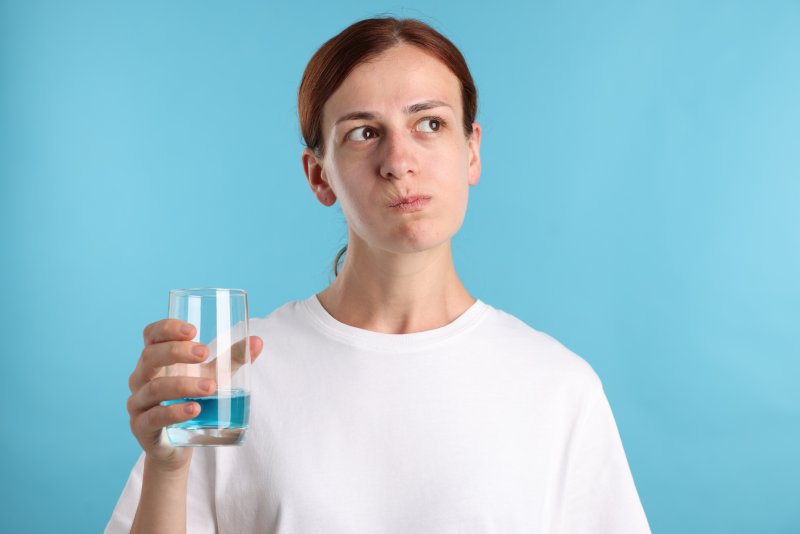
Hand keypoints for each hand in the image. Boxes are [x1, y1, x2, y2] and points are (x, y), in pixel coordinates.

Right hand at [127, 319, 263, 469]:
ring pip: (154, 388)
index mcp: (155, 359)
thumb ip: (232, 359)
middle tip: (204, 353)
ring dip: (183, 385)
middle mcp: (140, 378)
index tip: (193, 330)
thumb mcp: (212, 376)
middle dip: (176, 351)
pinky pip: (154, 417)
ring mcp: (138, 403)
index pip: (151, 335)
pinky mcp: (142, 427)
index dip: (167, 328)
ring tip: (210, 387)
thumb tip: (258, 341)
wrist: (178, 443)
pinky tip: (194, 409)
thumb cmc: (191, 399)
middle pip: (150, 356)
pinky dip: (174, 412)